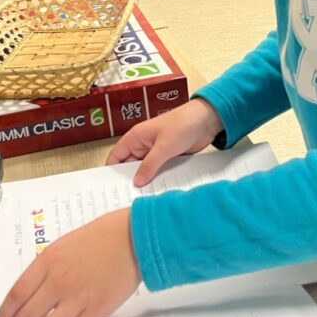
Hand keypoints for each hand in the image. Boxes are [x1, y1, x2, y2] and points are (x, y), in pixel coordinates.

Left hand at [0, 208, 139, 316]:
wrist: (131, 239)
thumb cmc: (97, 239)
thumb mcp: (61, 246)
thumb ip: (45, 270)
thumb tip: (30, 297)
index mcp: (47, 262)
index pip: (16, 295)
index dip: (5, 315)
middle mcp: (58, 282)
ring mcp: (78, 298)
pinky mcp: (98, 311)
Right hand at [106, 98, 223, 186]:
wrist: (206, 120)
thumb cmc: (183, 124)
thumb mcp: (164, 147)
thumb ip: (149, 165)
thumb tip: (137, 181)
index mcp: (136, 137)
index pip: (116, 155)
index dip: (111, 170)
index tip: (109, 186)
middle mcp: (143, 144)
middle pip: (130, 165)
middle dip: (129, 178)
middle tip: (127, 196)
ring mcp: (155, 151)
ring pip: (144, 169)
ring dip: (145, 179)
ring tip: (143, 196)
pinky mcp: (167, 157)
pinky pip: (158, 170)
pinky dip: (158, 178)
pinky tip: (159, 189)